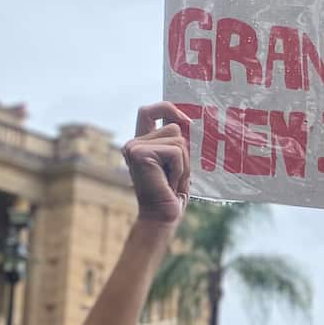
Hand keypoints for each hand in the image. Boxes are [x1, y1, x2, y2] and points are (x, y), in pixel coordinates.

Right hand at [122, 103, 191, 226]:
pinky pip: (176, 152)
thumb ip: (179, 142)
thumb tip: (190, 120)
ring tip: (171, 180)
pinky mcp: (140, 153)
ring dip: (183, 164)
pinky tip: (169, 183)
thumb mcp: (178, 162)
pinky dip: (180, 169)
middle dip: (184, 153)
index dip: (167, 108)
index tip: (185, 120)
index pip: (148, 111)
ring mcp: (134, 147)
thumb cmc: (172, 192)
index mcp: (141, 143)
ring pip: (178, 140)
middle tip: (173, 174)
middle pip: (174, 127)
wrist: (162, 216)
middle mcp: (134, 143)